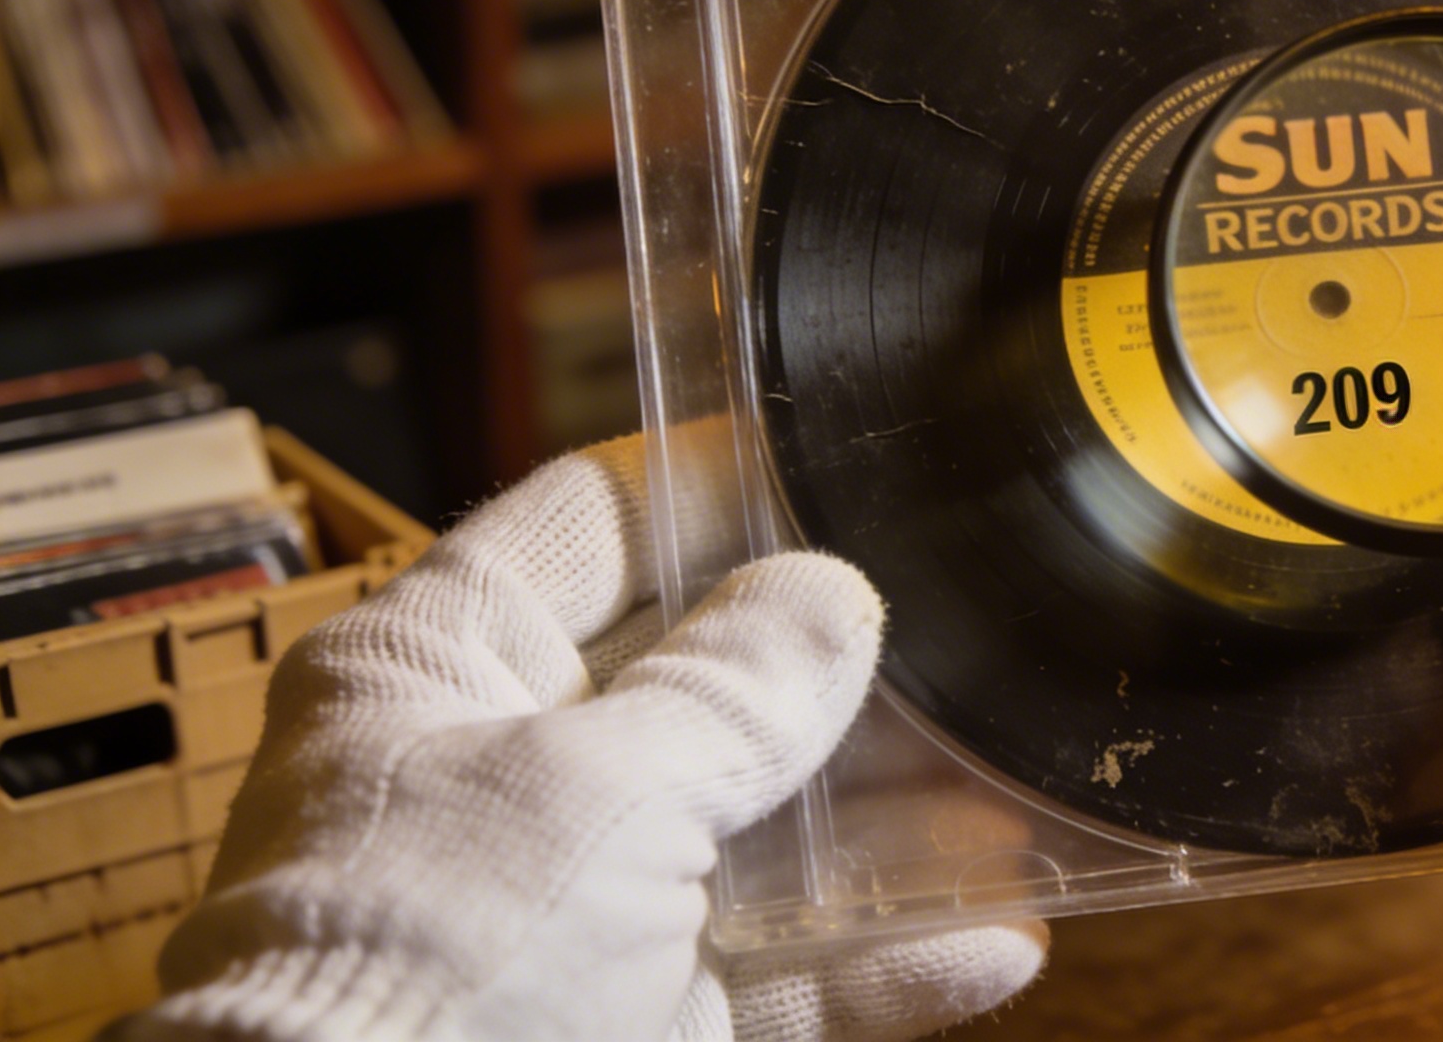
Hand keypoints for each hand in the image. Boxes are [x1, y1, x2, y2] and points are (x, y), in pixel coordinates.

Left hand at [112, 436, 1045, 1041]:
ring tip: (1020, 787)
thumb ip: (732, 690)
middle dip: (844, 670)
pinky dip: (889, 961)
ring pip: (766, 832)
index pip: (594, 524)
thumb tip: (829, 595)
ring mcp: (579, 909)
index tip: (846, 457)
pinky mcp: (642, 1022)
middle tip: (973, 630)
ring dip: (897, 822)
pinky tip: (996, 938)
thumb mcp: (595, 793)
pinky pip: (790, 973)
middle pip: (709, 680)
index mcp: (439, 669)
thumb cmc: (422, 968)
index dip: (719, 481)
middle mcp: (507, 777)